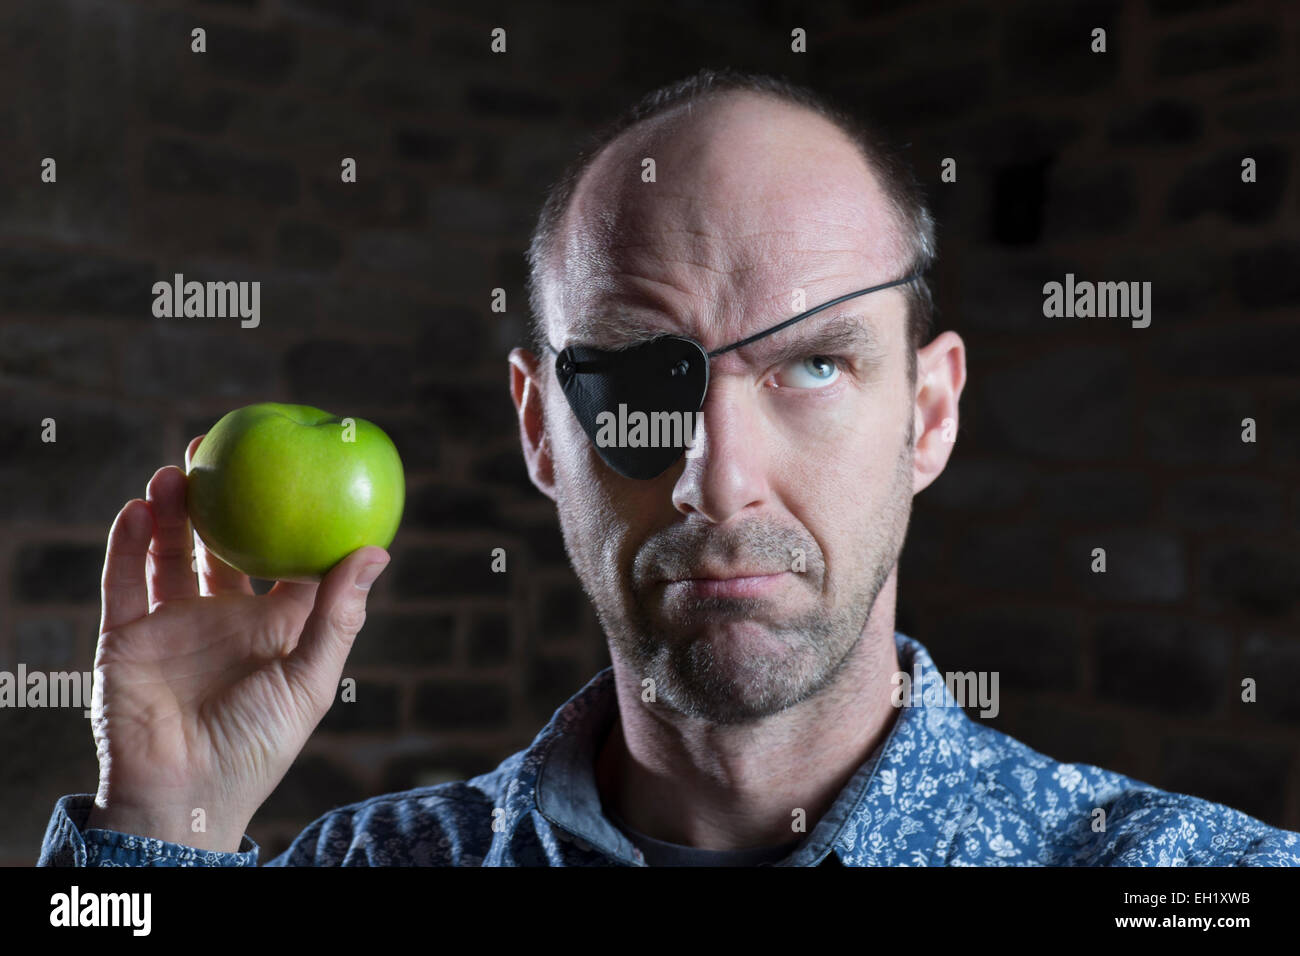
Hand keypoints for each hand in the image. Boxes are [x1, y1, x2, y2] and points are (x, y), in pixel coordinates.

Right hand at [84, 435, 389, 851]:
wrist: (184, 798)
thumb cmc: (258, 745)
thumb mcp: (309, 681)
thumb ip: (338, 617)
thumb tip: (377, 551)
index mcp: (272, 623)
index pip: (285, 558)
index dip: (293, 516)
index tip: (302, 465)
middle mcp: (223, 615)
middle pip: (222, 544)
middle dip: (222, 497)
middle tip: (223, 446)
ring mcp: (173, 624)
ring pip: (169, 552)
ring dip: (171, 510)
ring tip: (178, 469)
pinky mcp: (127, 637)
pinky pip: (124, 581)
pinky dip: (126, 544)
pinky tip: (137, 508)